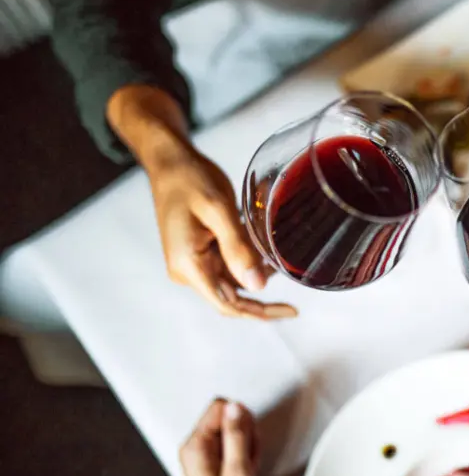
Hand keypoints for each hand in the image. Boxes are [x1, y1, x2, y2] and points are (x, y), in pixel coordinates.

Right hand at [151, 150, 296, 319]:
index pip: (226, 304)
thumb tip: (257, 286)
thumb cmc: (189, 180)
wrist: (169, 162)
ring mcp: (192, 264)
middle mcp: (187, 271)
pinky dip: (248, 266)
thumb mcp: (218, 209)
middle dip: (261, 301)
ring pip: (231, 285)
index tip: (290, 312)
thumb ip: (237, 248)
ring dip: (256, 281)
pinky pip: (227, 269)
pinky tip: (268, 257)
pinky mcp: (199, 254)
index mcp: (188, 265)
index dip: (259, 312)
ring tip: (283, 267)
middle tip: (293, 305)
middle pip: (230, 299)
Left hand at [179, 399, 260, 475]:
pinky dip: (245, 457)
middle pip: (229, 417)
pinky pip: (235, 447)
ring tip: (246, 470)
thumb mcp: (238, 472)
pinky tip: (245, 474)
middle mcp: (196, 447)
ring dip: (248, 448)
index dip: (242, 421)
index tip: (247, 441)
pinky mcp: (213, 463)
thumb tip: (235, 408)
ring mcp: (204, 455)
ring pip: (235, 432)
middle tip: (247, 460)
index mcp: (196, 446)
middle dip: (247, 435)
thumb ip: (237, 436)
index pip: (221, 406)